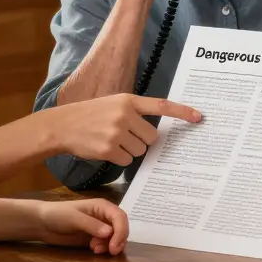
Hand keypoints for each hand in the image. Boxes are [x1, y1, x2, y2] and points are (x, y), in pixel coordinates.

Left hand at [33, 199, 129, 254]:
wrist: (42, 224)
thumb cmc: (58, 215)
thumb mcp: (74, 218)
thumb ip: (91, 225)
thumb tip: (109, 233)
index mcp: (102, 206)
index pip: (120, 217)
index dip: (121, 231)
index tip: (114, 246)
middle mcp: (104, 216)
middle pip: (121, 228)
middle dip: (118, 240)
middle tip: (110, 252)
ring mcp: (100, 228)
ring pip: (116, 237)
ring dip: (110, 245)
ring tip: (95, 249)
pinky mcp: (94, 238)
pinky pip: (107, 244)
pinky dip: (104, 248)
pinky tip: (93, 250)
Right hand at [47, 93, 200, 165]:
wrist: (62, 126)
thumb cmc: (90, 116)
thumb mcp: (112, 104)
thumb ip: (133, 113)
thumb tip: (154, 134)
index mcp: (128, 100)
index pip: (161, 105)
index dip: (182, 112)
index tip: (199, 117)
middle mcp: (124, 114)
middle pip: (152, 137)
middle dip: (143, 141)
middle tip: (126, 137)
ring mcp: (116, 132)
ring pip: (140, 151)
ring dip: (130, 151)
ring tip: (111, 141)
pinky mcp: (108, 149)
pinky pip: (127, 160)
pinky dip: (119, 158)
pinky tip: (105, 149)